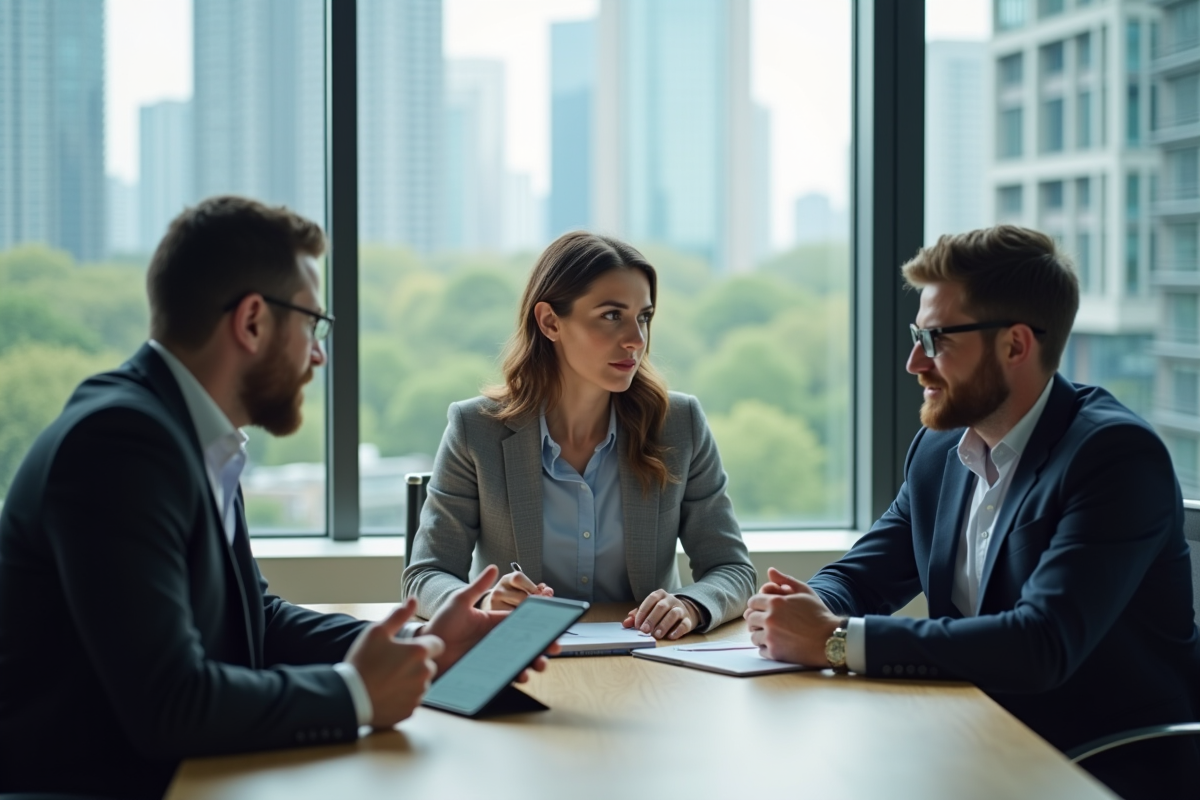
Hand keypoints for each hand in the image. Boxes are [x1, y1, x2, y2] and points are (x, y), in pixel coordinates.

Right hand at [345, 598, 443, 727]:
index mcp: (420, 652)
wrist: (349, 697)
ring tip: (387, 679)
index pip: (437, 644)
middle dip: (416, 663)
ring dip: (410, 680)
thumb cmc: (363, 661)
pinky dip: (403, 696)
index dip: (423, 645)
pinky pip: (412, 699)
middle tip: (392, 664)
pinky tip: (386, 693)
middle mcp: (425, 673)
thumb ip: (399, 615)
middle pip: (429, 664)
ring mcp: (418, 694)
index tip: (405, 649)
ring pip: (421, 683)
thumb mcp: (377, 632)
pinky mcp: (411, 710)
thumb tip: (413, 599)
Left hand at [423, 565, 560, 681]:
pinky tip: (521, 675)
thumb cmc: (441, 624)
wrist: (425, 649)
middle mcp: (497, 639)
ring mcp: (493, 656)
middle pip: (527, 643)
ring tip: (539, 664)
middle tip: (555, 648)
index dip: (539, 623)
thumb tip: (494, 568)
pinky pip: (506, 674)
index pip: (522, 621)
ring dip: (533, 662)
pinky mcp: (486, 671)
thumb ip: (478, 587)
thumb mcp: (460, 601)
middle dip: (543, 646)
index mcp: (494, 622)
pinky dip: (516, 676)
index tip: (554, 623)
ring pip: (520, 660)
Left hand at [621, 589, 700, 639]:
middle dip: (652, 619)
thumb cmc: (662, 612)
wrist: (684, 612)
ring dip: (664, 625)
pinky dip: (678, 630)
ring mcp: (681, 609)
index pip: (651, 599)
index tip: (637, 624)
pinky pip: (684, 624)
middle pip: (661, 607)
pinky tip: (670, 636)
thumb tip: (625, 623)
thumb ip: (637, 616)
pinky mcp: (688, 620)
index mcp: (660, 595)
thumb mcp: (650, 610)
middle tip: (644, 630)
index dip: (643, 611)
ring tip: (657, 635)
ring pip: (673, 614)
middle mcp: (671, 600)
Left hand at [743, 568, 842, 665]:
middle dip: (757, 619)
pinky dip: (767, 648)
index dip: (757, 605)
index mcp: (775, 602)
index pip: (752, 602)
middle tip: (766, 622)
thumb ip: (785, 580)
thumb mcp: (805, 591)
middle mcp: (770, 619)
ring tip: (773, 634)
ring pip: (753, 636)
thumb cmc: (819, 614)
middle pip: (750, 618)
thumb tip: (770, 571)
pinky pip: (761, 650)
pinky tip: (778, 644)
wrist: (831, 639)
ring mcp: (771, 637)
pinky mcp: (775, 653)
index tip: (763, 609)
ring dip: (761, 634)